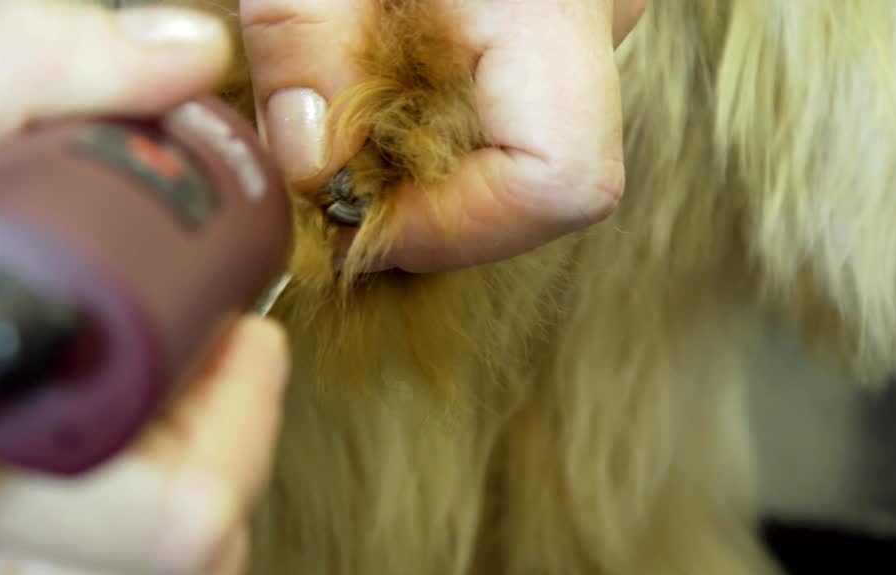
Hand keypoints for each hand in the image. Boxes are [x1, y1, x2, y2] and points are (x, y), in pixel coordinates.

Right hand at [0, 0, 288, 574]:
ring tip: (115, 395)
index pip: (166, 503)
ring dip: (166, 485)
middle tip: (196, 359)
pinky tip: (38, 452)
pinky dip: (89, 532)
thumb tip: (185, 55)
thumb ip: (21, 65)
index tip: (225, 327)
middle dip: (222, 441)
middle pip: (181, 555)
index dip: (233, 404)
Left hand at [240, 0, 646, 271]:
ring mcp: (579, 35)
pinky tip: (381, 98)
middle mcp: (592, 29)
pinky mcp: (550, 35)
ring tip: (353, 126)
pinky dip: (439, 135)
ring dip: (432, 174)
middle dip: (433, 210)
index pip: (560, 186)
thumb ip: (303, 42)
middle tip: (342, 176)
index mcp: (552, 10)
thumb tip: (311, 167)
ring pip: (527, 160)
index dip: (455, 232)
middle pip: (543, 189)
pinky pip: (511, 121)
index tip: (362, 220)